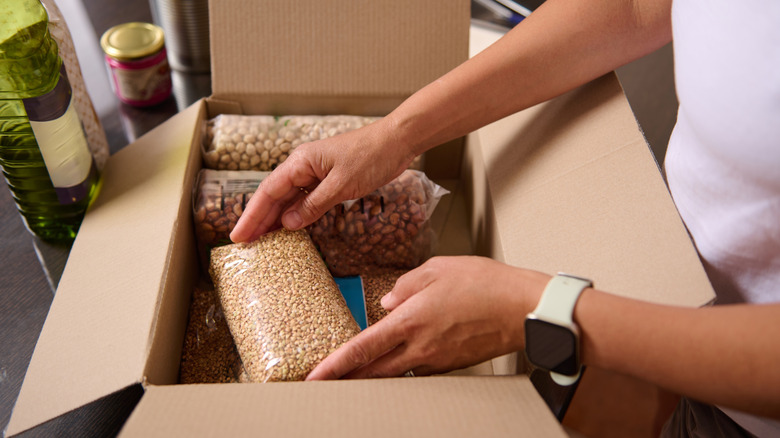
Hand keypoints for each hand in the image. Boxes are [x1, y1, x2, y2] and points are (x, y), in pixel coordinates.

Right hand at [230, 118, 414, 241]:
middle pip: (274, 196)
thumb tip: (289, 224)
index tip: (239, 236)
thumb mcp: (342, 185)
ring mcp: (315, 172)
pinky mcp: (328, 178)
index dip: (252, 215)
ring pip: (288, 198)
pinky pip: (305, 198)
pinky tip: (289, 228)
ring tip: (261, 240)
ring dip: (275, 219)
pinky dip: (296, 214)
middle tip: (244, 244)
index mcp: (301, 162)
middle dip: (258, 219)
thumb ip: (314, 205)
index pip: (268, 192)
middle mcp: (303, 165)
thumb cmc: (371, 156)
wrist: (397, 141)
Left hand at [306, 256, 549, 379]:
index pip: (362, 349)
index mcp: (411, 321)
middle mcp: (420, 347)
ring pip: (394, 373)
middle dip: (345, 381)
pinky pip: (417, 368)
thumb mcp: (438, 269)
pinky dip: (401, 366)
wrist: (523, 308)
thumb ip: (405, 285)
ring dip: (372, 374)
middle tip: (323, 385)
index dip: (334, 366)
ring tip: (355, 372)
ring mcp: (436, 360)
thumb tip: (387, 301)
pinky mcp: (450, 363)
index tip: (314, 377)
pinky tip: (398, 357)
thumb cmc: (486, 284)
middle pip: (372, 372)